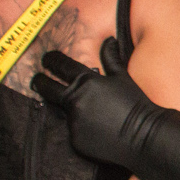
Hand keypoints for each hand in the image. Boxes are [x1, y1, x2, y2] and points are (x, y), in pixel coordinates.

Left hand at [31, 38, 154, 169]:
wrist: (143, 135)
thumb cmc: (135, 103)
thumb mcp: (122, 77)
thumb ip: (110, 58)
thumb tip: (108, 39)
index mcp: (86, 81)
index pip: (60, 66)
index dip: (50, 60)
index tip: (46, 59)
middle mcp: (75, 100)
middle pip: (47, 88)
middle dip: (39, 81)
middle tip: (36, 79)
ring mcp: (74, 121)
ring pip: (64, 112)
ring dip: (71, 110)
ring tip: (92, 114)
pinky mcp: (75, 139)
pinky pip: (74, 131)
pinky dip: (81, 129)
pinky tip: (97, 130)